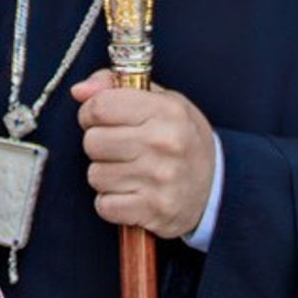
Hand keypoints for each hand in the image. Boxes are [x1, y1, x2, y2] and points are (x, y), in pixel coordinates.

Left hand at [71, 73, 215, 238]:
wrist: (217, 186)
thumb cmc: (182, 138)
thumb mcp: (161, 101)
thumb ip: (116, 88)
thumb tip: (79, 91)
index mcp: (165, 111)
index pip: (100, 107)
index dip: (91, 112)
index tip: (99, 119)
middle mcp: (164, 144)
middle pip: (92, 142)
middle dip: (98, 145)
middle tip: (118, 147)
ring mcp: (160, 179)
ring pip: (95, 175)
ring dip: (105, 175)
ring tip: (128, 170)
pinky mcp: (154, 210)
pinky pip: (104, 205)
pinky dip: (111, 202)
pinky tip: (130, 192)